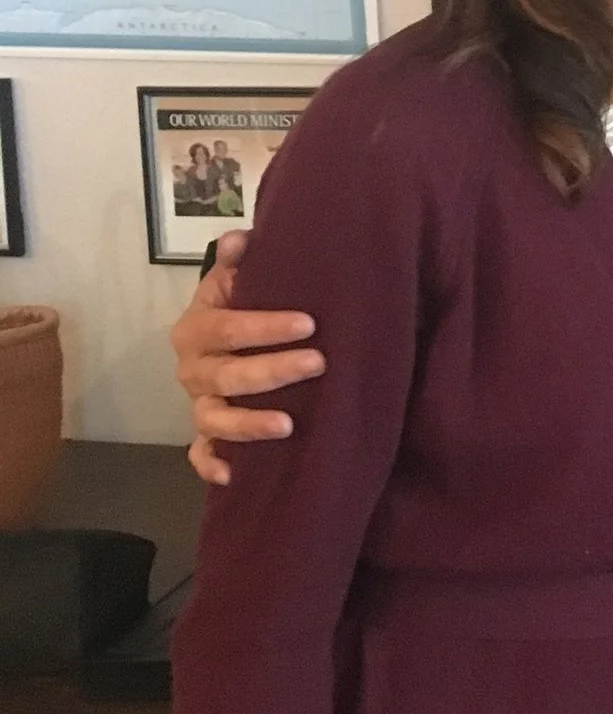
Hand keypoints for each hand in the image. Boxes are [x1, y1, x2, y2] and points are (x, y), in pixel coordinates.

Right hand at [174, 230, 321, 484]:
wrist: (225, 338)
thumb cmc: (243, 305)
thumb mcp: (238, 279)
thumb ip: (240, 260)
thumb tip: (241, 238)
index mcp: (197, 328)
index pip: (227, 327)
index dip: (265, 326)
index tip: (309, 323)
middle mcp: (193, 369)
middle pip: (225, 376)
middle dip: (271, 371)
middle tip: (318, 363)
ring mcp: (198, 405)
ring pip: (214, 420)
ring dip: (247, 425)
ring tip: (288, 426)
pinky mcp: (205, 435)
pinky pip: (200, 456)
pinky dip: (212, 466)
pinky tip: (235, 475)